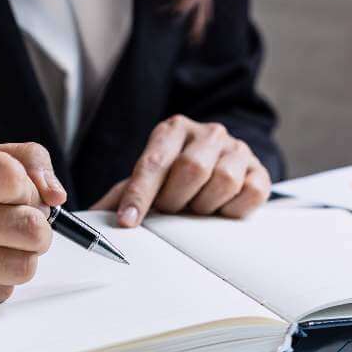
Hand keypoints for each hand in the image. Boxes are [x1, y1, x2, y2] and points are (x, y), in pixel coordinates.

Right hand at [0, 143, 64, 312]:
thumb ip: (20, 159)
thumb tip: (55, 193)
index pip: (9, 178)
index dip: (30, 188)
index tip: (22, 193)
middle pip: (27, 229)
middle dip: (38, 227)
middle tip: (23, 224)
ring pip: (21, 267)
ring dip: (23, 257)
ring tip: (3, 246)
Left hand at [90, 115, 271, 225]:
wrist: (220, 168)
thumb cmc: (177, 179)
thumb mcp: (148, 183)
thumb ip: (121, 197)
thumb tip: (91, 219)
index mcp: (174, 129)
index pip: (154, 162)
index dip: (140, 194)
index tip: (129, 221)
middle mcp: (208, 133)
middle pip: (192, 169)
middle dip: (176, 199)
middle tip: (170, 211)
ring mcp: (237, 149)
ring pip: (223, 180)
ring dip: (204, 205)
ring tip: (196, 208)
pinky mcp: (260, 171)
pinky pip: (250, 193)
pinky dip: (232, 209)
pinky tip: (220, 209)